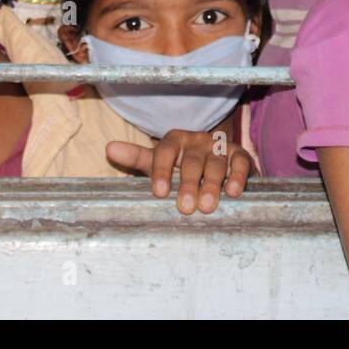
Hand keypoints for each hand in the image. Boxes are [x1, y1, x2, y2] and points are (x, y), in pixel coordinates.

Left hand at [107, 129, 252, 214]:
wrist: (215, 158)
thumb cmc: (181, 165)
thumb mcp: (158, 162)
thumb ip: (136, 157)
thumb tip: (109, 148)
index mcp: (174, 141)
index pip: (164, 151)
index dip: (161, 171)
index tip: (158, 193)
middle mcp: (196, 141)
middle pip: (191, 161)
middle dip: (188, 184)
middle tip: (185, 207)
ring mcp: (219, 147)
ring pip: (215, 164)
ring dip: (212, 185)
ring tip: (207, 206)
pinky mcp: (240, 154)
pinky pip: (239, 163)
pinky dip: (238, 177)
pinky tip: (233, 192)